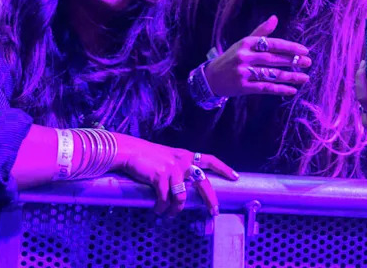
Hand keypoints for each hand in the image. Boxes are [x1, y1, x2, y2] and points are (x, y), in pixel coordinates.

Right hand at [111, 134, 237, 215]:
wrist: (131, 151)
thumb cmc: (148, 156)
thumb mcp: (169, 157)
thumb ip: (180, 167)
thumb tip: (185, 187)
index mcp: (186, 156)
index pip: (210, 160)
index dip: (223, 168)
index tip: (235, 177)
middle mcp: (183, 161)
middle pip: (203, 182)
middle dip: (210, 199)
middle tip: (214, 212)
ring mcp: (172, 169)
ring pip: (181, 197)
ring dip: (175, 210)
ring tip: (168, 215)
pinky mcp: (160, 177)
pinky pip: (164, 199)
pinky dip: (160, 208)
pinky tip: (157, 210)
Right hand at [203, 15, 311, 97]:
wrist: (211, 77)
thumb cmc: (231, 57)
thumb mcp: (243, 42)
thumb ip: (260, 32)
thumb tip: (275, 18)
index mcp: (246, 43)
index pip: (272, 43)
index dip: (289, 47)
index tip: (304, 50)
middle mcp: (244, 57)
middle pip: (273, 58)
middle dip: (292, 61)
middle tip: (308, 62)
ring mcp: (243, 72)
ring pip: (271, 74)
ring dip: (290, 76)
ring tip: (304, 77)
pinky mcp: (243, 87)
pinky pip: (265, 88)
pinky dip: (279, 89)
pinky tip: (292, 90)